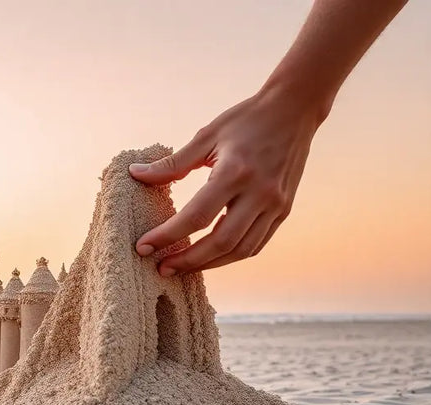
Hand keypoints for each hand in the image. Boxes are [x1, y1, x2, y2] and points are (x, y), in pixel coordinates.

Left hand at [129, 87, 323, 275]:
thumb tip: (135, 174)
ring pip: (240, 250)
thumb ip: (172, 163)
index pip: (196, 217)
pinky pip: (256, 244)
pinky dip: (231, 256)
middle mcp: (259, 193)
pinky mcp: (284, 210)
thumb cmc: (246, 119)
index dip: (167, 236)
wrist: (295, 109)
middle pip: (220, 242)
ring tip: (182, 267)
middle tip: (161, 268)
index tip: (144, 247)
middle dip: (187, 260)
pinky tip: (210, 257)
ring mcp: (276, 204)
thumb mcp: (207, 135)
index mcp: (235, 172)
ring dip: (209, 264)